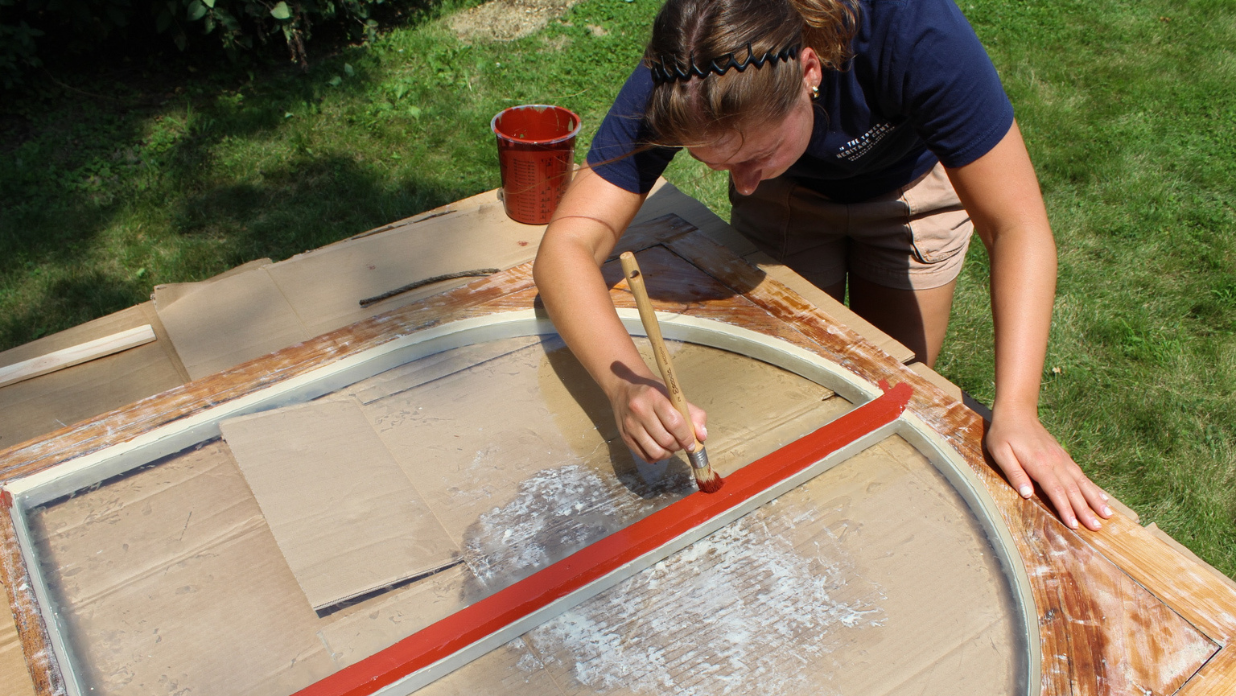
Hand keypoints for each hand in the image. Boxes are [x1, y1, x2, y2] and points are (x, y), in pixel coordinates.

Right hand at [612, 379, 707, 462]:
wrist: (624, 387)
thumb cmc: (653, 391)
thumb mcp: (674, 395)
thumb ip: (693, 413)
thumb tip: (702, 436)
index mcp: (654, 397)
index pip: (674, 423)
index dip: (686, 437)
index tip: (691, 443)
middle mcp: (639, 411)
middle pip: (666, 440)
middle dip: (678, 446)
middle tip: (681, 443)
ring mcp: (630, 426)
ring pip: (655, 452)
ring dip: (668, 453)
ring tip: (671, 446)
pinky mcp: (624, 437)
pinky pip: (645, 456)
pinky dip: (657, 456)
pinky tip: (660, 448)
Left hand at [985, 407, 1112, 530]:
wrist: (1017, 411)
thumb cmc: (1004, 433)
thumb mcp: (1000, 452)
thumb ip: (1014, 473)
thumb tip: (1027, 494)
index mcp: (1039, 464)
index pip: (1056, 490)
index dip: (1066, 509)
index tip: (1075, 525)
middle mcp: (1055, 462)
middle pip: (1073, 490)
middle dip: (1086, 510)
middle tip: (1098, 527)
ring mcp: (1061, 459)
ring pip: (1081, 482)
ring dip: (1094, 500)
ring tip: (1107, 515)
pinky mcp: (1063, 456)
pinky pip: (1081, 474)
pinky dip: (1092, 487)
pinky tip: (1101, 497)